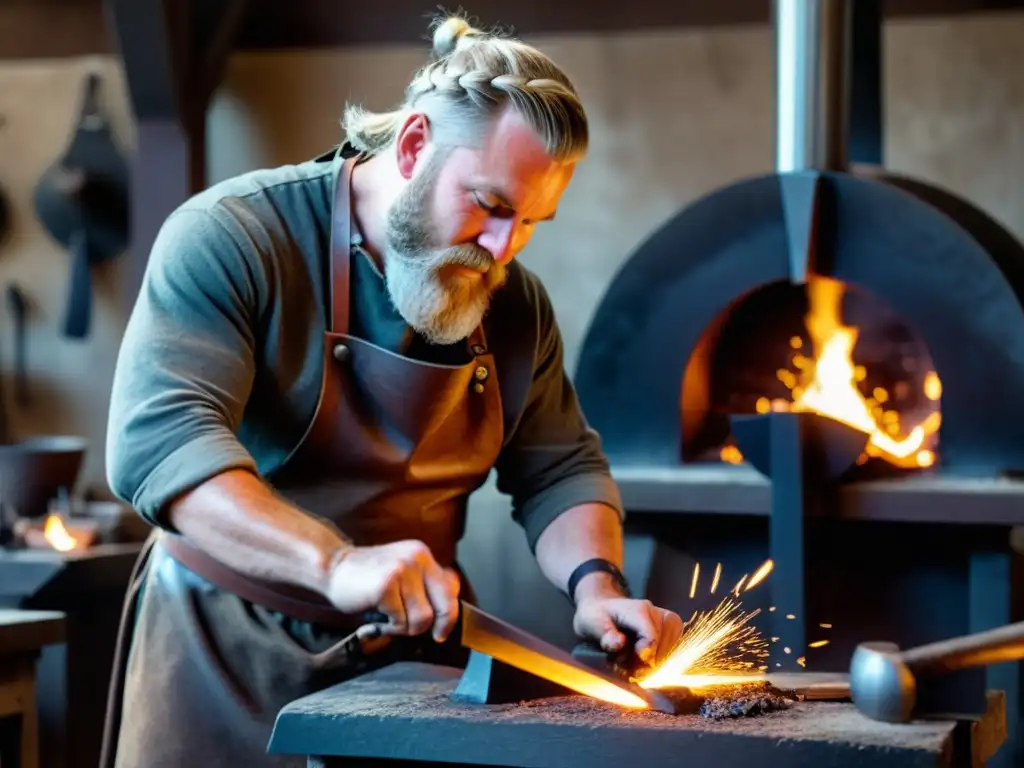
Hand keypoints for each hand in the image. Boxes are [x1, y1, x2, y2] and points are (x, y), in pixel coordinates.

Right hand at [326, 540, 460, 641]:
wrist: (333, 567)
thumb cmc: (368, 577)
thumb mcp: (402, 571)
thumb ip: (425, 583)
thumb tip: (450, 604)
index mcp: (422, 555)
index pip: (452, 589)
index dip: (449, 615)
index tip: (441, 630)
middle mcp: (417, 558)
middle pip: (445, 605)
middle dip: (437, 626)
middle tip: (423, 633)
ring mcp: (402, 570)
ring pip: (423, 618)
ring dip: (407, 627)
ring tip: (391, 619)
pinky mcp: (386, 585)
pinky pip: (401, 620)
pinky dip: (390, 626)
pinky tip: (378, 616)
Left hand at [573, 595, 684, 667]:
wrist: (602, 607)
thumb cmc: (597, 617)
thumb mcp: (593, 624)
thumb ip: (606, 636)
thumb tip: (620, 644)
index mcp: (639, 609)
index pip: (651, 637)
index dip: (644, 656)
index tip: (633, 671)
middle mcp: (656, 612)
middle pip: (664, 648)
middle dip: (647, 664)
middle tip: (629, 671)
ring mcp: (666, 620)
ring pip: (671, 652)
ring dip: (654, 665)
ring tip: (634, 666)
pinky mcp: (671, 629)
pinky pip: (673, 652)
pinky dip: (659, 662)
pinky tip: (643, 662)